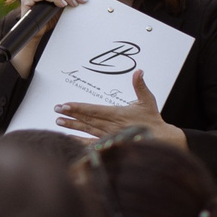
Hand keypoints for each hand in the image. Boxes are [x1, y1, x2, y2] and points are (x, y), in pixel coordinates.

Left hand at [56, 69, 185, 148]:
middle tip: (56, 110)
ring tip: (58, 121)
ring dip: (72, 125)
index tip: (65, 105)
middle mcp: (112, 126)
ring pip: (87, 130)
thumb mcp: (147, 100)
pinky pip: (92, 143)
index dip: (79, 107)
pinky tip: (68, 138)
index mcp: (118, 114)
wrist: (160, 139)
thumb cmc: (152, 119)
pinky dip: (80, 141)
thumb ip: (140, 86)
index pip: (94, 110)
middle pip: (87, 119)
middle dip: (71, 114)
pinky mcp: (110, 144)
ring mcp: (110, 136)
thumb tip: (138, 71)